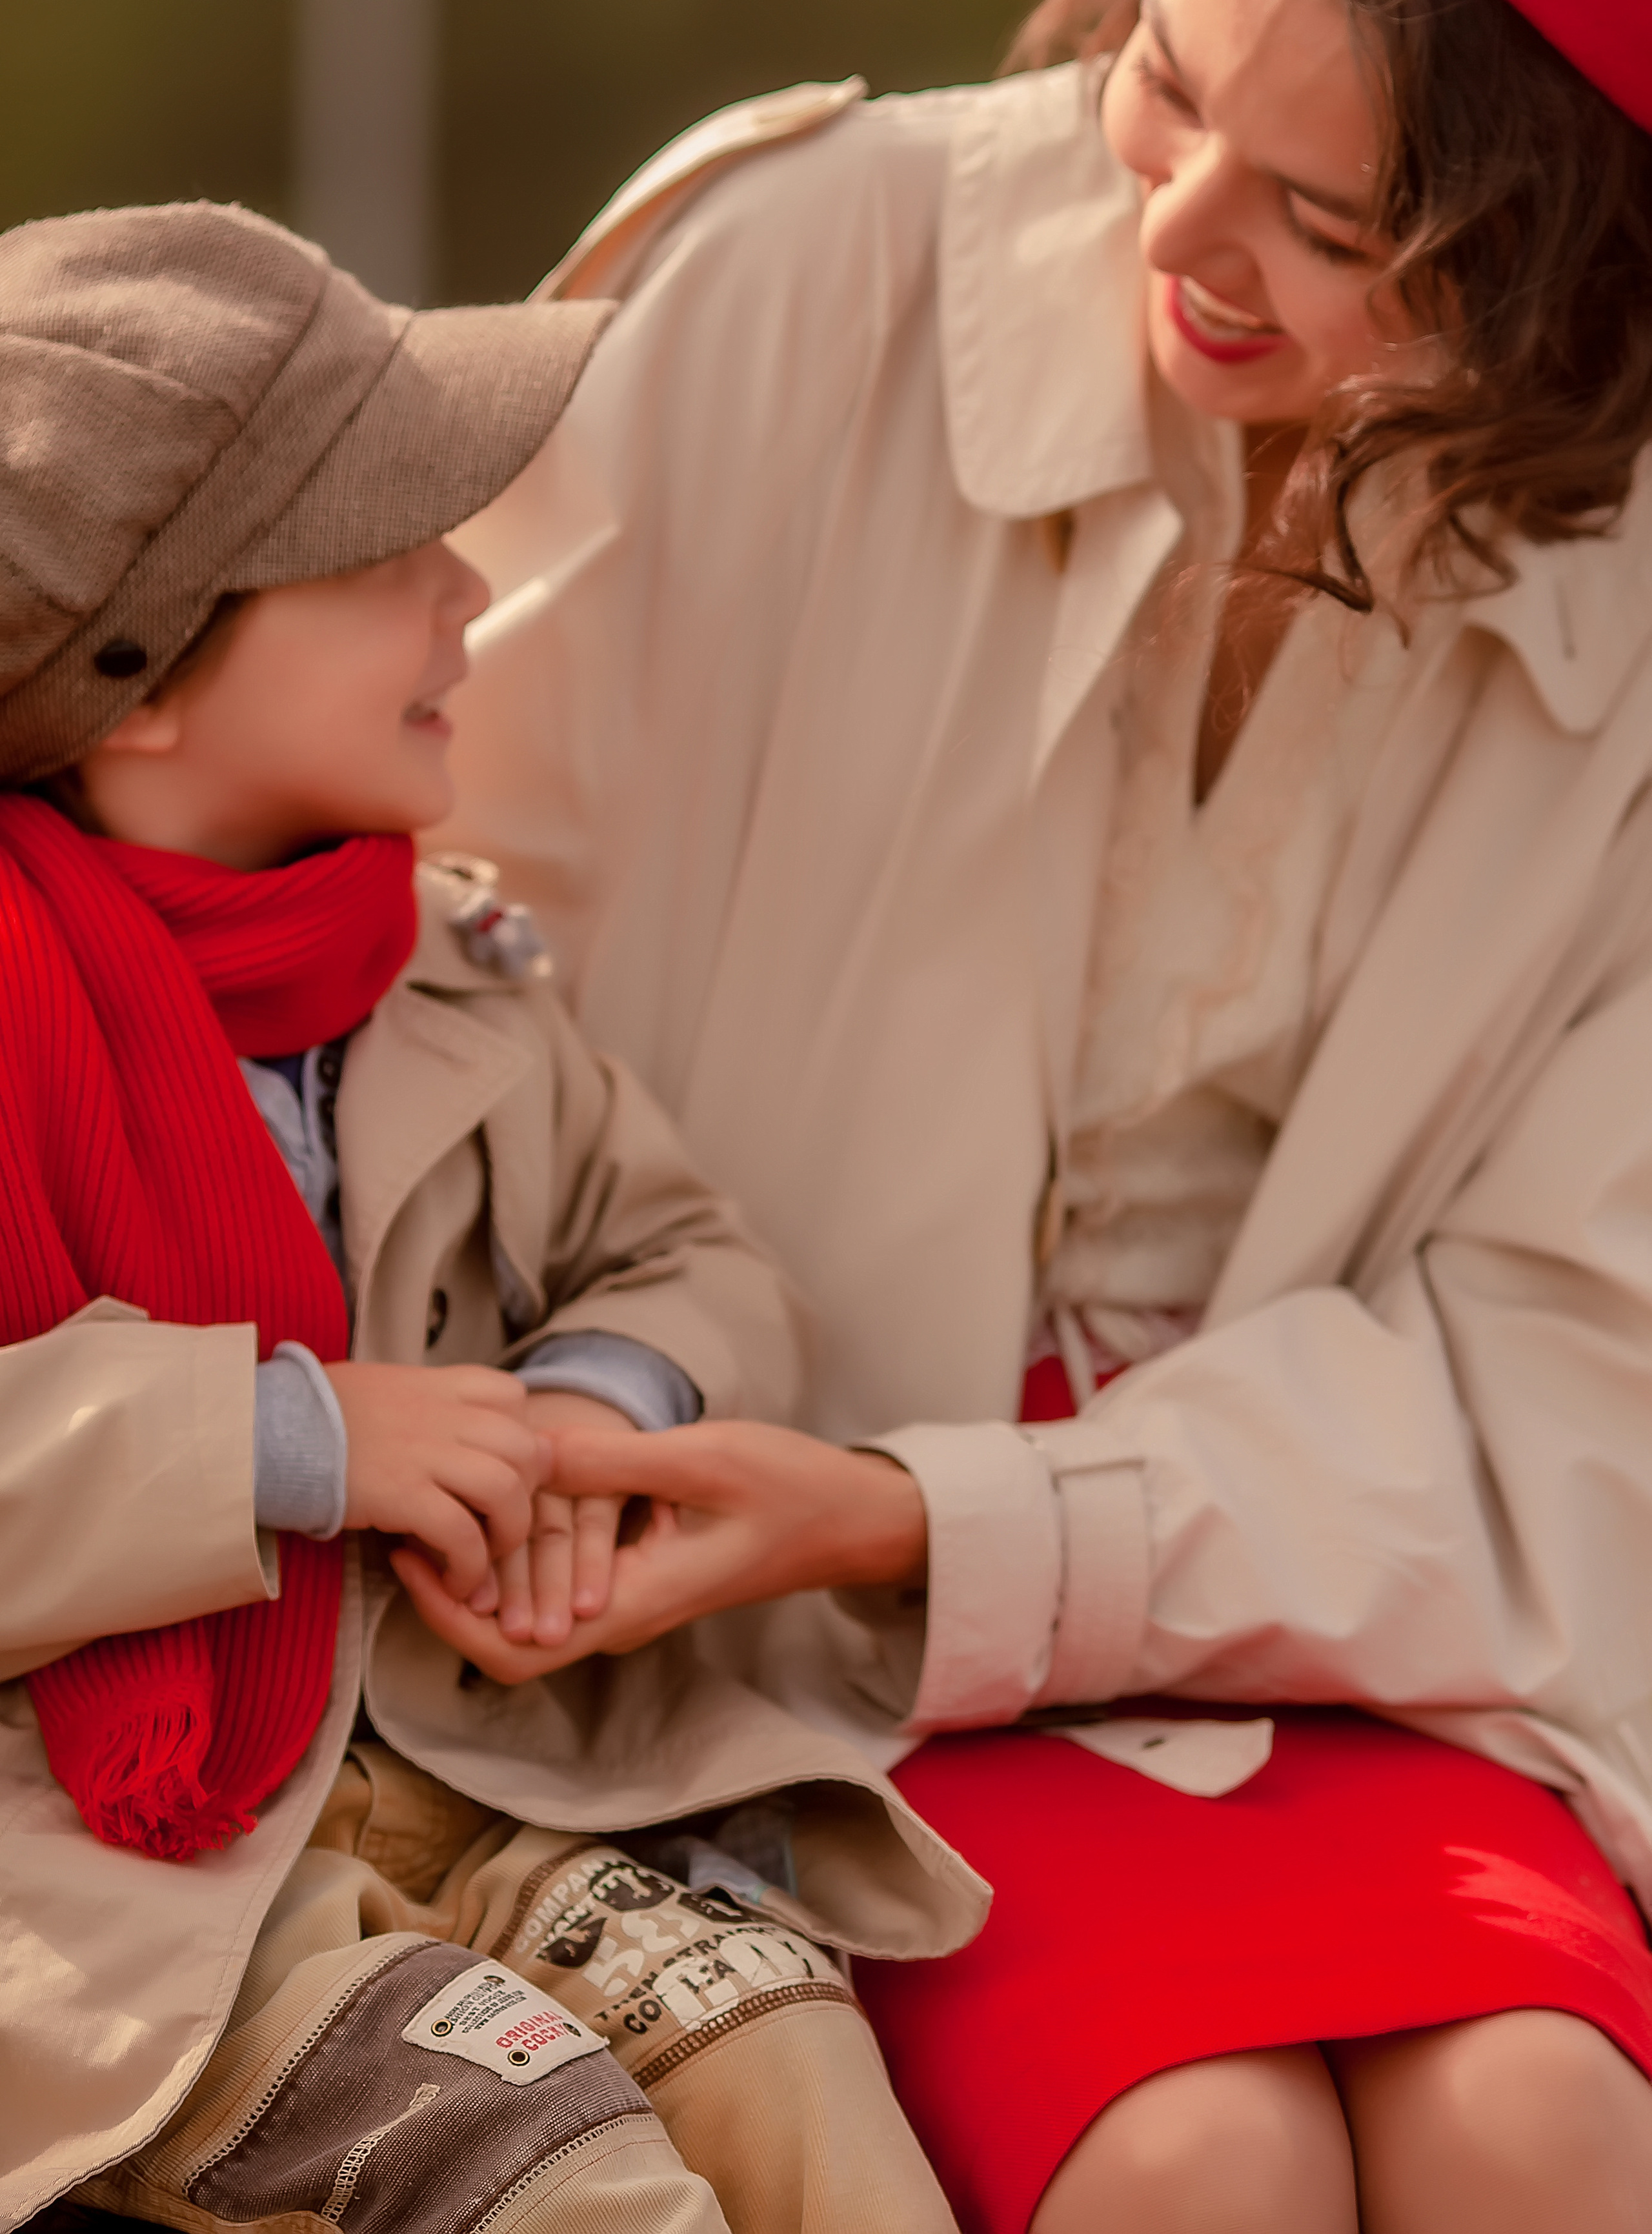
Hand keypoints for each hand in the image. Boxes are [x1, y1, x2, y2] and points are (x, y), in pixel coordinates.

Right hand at [325, 1361, 546, 1604]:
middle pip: (525, 1448)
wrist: (262, 1431)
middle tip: (497, 1525)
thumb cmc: (317, 1417)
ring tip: (482, 1560)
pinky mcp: (400, 1494)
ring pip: (507, 1490)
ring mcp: (423, 1452)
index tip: (496, 1471)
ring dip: (507, 1535)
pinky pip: (462, 1535)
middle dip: (527, 1494)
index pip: (512, 1397)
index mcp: (436, 1385)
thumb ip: (432, 1407)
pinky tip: (454, 1581)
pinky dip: (469, 1566)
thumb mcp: (384, 1393)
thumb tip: (470, 1432)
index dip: (517, 1438)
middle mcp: (440, 1413)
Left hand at [389, 1419, 926, 1684]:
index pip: (510, 1646)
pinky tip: (497, 1500)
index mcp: (630, 1604)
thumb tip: (530, 1452)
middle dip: (444, 1593)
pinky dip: (518, 1550)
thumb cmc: (789, 1489)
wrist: (848, 1518)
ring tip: (432, 1507)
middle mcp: (619, 1615)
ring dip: (477, 1571)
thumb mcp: (703, 1461)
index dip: (446, 1612)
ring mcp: (626, 1597)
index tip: (409, 1551)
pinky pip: (558, 1579)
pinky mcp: (633, 1573)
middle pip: (504, 1639)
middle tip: (398, 1525)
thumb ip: (614, 1462)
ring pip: (528, 1609)